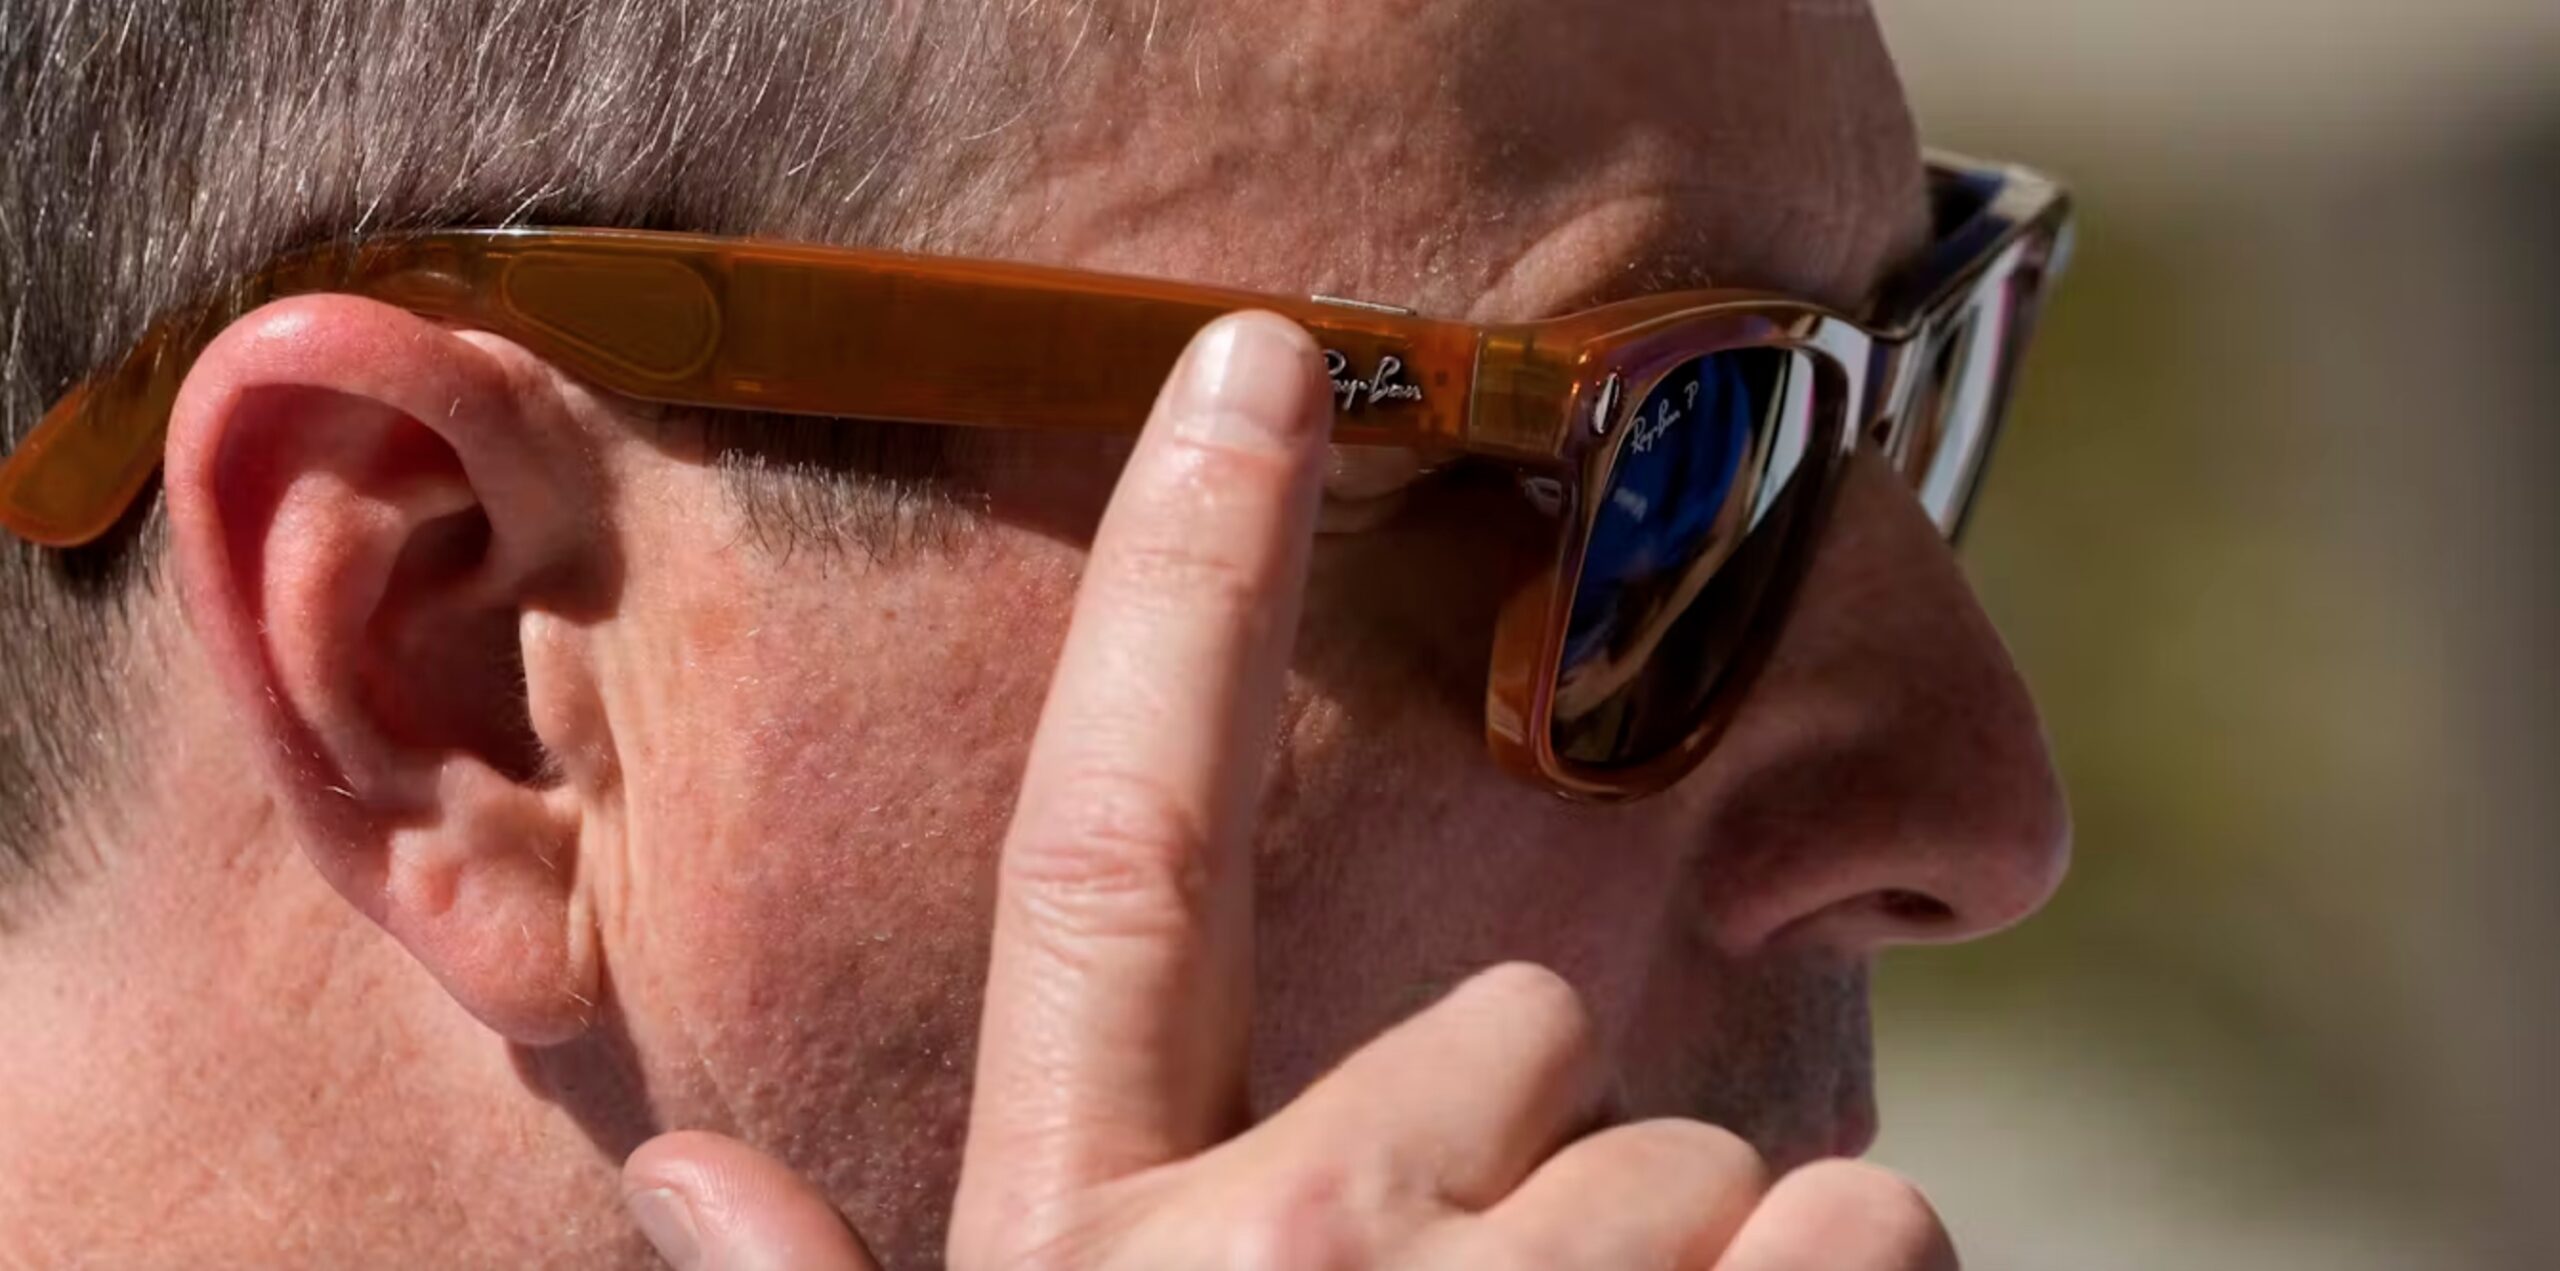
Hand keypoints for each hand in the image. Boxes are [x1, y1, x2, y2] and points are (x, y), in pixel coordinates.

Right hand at [618, 313, 1959, 1269]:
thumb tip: (675, 1181)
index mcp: (1093, 1250)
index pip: (1105, 854)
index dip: (1176, 583)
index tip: (1260, 361)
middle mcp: (1286, 1252)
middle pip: (1517, 1027)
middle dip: (1544, 1148)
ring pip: (1724, 1155)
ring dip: (1718, 1267)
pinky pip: (1877, 1229)